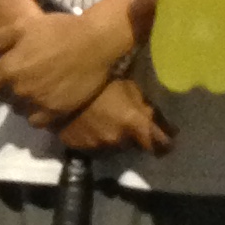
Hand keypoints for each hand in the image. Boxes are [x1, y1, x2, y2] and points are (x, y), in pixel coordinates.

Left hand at [0, 0, 139, 126]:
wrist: (94, 42)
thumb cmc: (56, 29)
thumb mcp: (21, 27)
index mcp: (8, 69)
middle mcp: (20, 90)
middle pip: (4, 99)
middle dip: (8, 89)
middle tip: (24, 75)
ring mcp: (39, 103)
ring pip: (20, 111)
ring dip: (23, 102)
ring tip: (37, 87)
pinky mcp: (57, 112)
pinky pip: (38, 122)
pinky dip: (38, 114)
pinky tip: (47, 100)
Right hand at [56, 75, 171, 153]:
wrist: (56, 86)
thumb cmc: (98, 78)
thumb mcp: (127, 84)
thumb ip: (144, 104)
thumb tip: (157, 116)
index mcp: (135, 124)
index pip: (161, 145)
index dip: (167, 142)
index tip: (169, 138)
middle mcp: (119, 140)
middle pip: (137, 146)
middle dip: (137, 136)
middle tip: (131, 120)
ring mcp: (97, 146)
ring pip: (114, 146)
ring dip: (115, 137)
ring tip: (107, 120)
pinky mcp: (78, 147)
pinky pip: (94, 145)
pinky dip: (95, 136)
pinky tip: (90, 123)